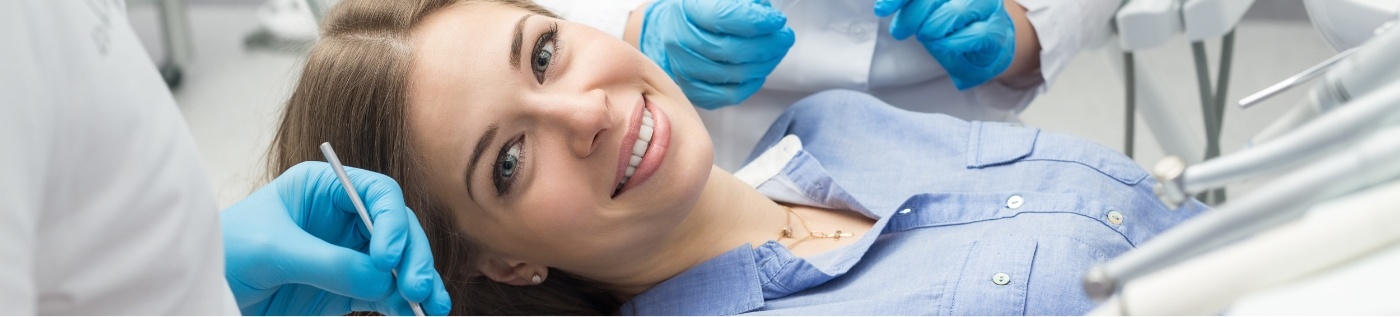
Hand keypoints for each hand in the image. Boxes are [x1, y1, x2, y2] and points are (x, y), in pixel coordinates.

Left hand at [221, 161, 450, 315]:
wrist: (201, 289)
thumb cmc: (225, 252)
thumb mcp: (273, 252)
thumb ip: (328, 263)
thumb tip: (381, 278)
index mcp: (324, 189)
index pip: (377, 195)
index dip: (392, 222)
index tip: (388, 256)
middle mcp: (342, 218)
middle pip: (396, 231)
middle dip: (412, 257)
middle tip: (416, 287)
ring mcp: (346, 254)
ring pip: (397, 264)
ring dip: (417, 284)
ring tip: (432, 307)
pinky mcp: (344, 287)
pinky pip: (383, 294)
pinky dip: (402, 305)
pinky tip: (417, 315)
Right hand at [640, 0, 795, 108]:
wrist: (674, 30)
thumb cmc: (705, 10)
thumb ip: (745, 3)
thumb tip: (768, 17)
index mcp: (687, 10)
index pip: (722, 17)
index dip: (756, 21)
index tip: (777, 20)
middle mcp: (680, 40)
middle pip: (731, 50)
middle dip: (767, 45)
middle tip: (785, 38)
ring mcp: (684, 68)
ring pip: (733, 75)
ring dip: (765, 64)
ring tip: (777, 52)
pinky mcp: (693, 90)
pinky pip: (728, 95)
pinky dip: (751, 84)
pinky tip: (759, 71)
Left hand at [875, 0, 1015, 89]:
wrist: (989, 47)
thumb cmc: (953, 26)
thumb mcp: (926, 12)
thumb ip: (911, 5)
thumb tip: (882, 4)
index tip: (881, 10)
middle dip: (911, 16)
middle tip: (900, 31)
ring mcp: (986, 5)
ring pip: (953, 12)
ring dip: (931, 30)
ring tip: (925, 37)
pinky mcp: (996, 29)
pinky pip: (972, 34)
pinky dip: (950, 44)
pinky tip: (942, 45)